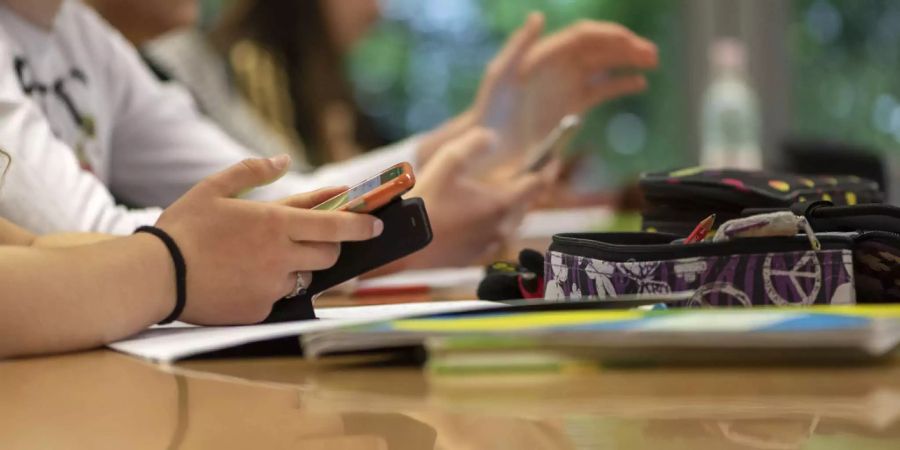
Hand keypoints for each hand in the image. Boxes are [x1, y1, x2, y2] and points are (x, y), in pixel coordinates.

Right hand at [155, 155, 382, 324]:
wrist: (155, 276)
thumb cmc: (184, 228)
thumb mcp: (213, 188)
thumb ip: (252, 171)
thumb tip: (283, 159)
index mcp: (274, 223)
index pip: (334, 224)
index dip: (361, 224)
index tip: (377, 224)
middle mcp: (280, 256)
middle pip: (328, 253)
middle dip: (328, 244)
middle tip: (311, 237)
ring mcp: (272, 286)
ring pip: (305, 277)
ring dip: (297, 267)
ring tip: (262, 258)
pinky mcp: (260, 310)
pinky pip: (280, 298)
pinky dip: (272, 288)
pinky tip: (245, 278)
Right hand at [403, 128, 558, 268]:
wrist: (404, 244)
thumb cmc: (426, 201)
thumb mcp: (448, 160)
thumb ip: (475, 143)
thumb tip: (493, 137)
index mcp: (501, 203)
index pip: (536, 184)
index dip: (544, 169)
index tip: (550, 160)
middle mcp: (502, 227)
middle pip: (524, 204)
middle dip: (523, 189)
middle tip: (517, 176)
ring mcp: (490, 245)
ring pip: (509, 223)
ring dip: (505, 209)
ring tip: (488, 197)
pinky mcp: (475, 258)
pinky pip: (491, 238)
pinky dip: (488, 226)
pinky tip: (469, 218)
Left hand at [471, 13, 657, 157]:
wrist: (490, 145)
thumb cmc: (490, 110)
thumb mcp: (501, 75)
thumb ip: (519, 45)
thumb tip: (538, 16)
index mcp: (545, 54)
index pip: (583, 36)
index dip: (608, 35)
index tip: (631, 42)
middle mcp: (559, 66)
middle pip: (599, 47)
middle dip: (626, 46)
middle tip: (652, 54)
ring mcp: (566, 85)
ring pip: (604, 65)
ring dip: (628, 60)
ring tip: (653, 62)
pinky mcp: (571, 105)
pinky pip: (601, 89)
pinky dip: (620, 84)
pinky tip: (639, 83)